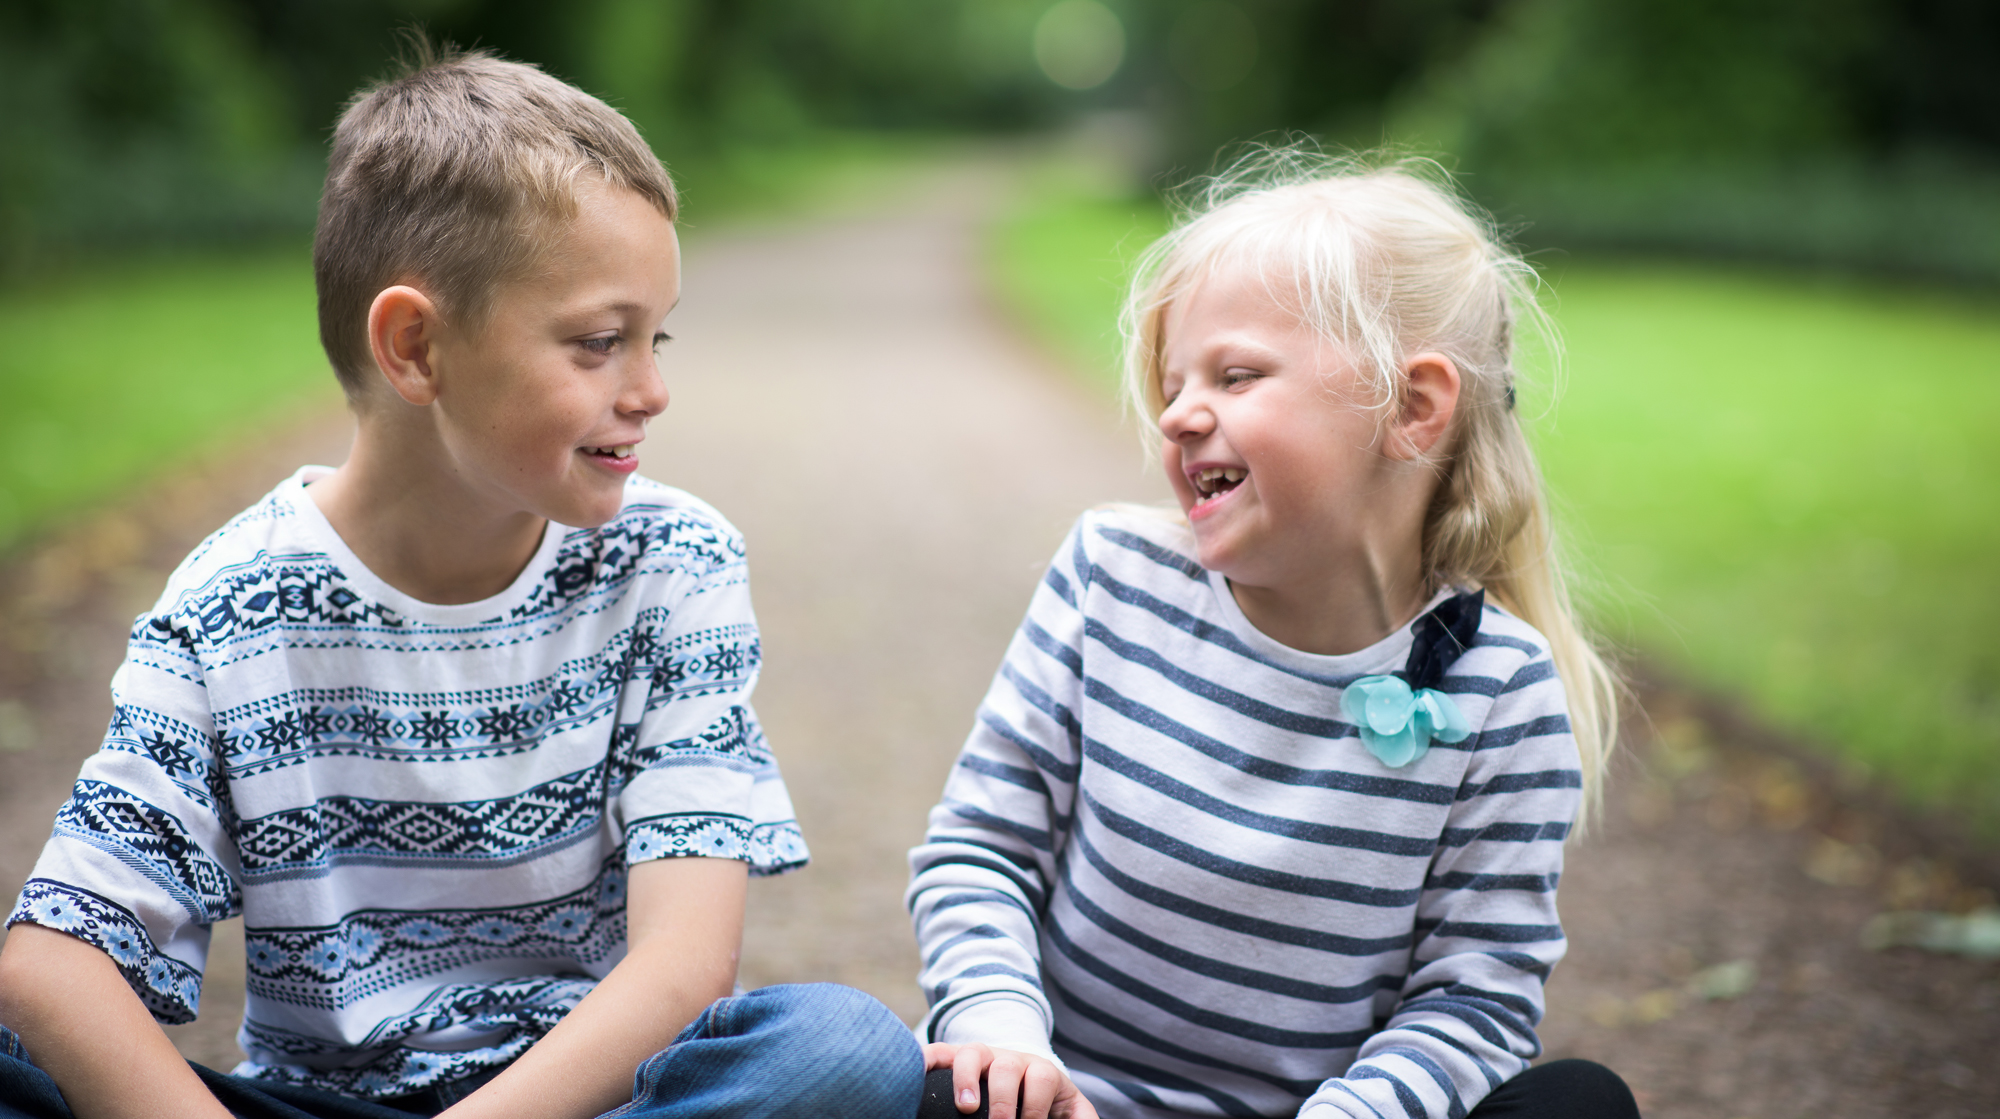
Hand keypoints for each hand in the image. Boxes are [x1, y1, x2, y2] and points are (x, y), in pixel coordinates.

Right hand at [924, 1042, 1098, 1118]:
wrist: (1026, 1081)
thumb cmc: (1048, 1105)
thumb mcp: (1070, 1110)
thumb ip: (1081, 1118)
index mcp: (1042, 1072)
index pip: (1043, 1080)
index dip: (1037, 1108)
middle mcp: (1011, 1059)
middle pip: (1008, 1066)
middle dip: (1003, 1099)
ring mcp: (983, 1058)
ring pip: (972, 1053)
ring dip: (967, 1078)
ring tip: (966, 1108)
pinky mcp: (957, 1060)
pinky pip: (939, 1051)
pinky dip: (926, 1058)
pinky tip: (916, 1072)